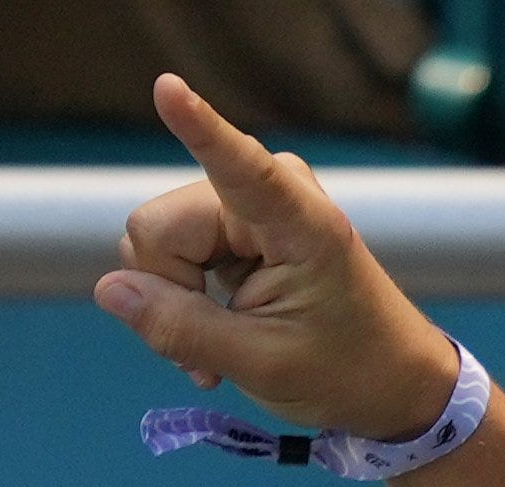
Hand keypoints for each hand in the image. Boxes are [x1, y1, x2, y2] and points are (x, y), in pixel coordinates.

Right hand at [97, 74, 460, 443]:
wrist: (395, 383)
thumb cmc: (348, 372)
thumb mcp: (262, 365)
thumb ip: (182, 328)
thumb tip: (109, 289)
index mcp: (298, 223)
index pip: (238, 165)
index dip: (198, 126)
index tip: (167, 86)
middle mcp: (270, 193)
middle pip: (158, 227)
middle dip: (170, 291)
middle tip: (211, 353)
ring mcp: (249, 204)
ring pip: (156, 240)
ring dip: (177, 300)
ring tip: (225, 346)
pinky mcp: (237, 223)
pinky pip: (173, 252)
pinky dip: (185, 298)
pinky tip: (222, 334)